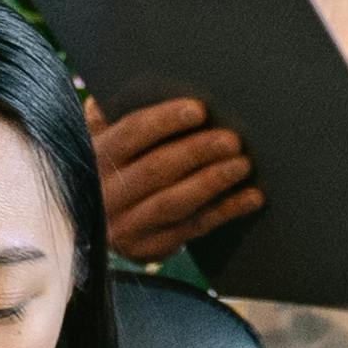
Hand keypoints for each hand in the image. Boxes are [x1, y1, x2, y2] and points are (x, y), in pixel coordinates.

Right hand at [89, 96, 259, 265]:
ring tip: (243, 165)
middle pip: (155, 169)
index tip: (199, 110)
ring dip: (212, 182)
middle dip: (196, 152)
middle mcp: (106, 195)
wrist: (97, 226)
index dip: (164, 121)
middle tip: (232, 139)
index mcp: (96, 158)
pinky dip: (225, 211)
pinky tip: (251, 197)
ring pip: (174, 202)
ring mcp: (125, 226)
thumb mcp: (102, 141)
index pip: (130, 134)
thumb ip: (109, 118)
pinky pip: (192, 228)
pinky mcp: (147, 250)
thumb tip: (107, 97)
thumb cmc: (115, 168)